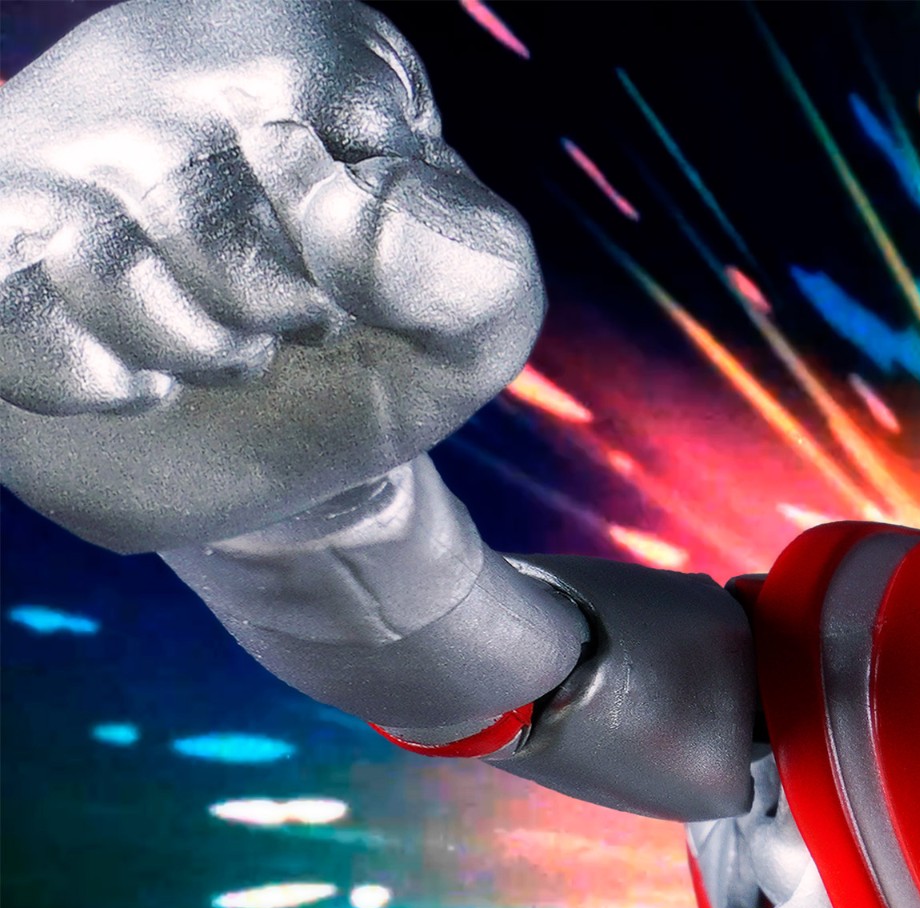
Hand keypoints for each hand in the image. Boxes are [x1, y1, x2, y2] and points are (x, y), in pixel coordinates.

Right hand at [0, 0, 541, 551]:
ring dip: (184, 345)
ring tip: (225, 349)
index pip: (311, 109)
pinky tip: (141, 384)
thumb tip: (333, 215)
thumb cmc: (387, 347)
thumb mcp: (480, 310)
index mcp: (306, 52)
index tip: (357, 284)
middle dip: (266, 307)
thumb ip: (468, 261)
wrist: (295, 450)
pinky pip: (6, 305)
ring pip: (92, 251)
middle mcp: (165, 66)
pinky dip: (87, 377)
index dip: (346, 246)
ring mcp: (58, 148)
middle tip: (292, 323)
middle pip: (192, 190)